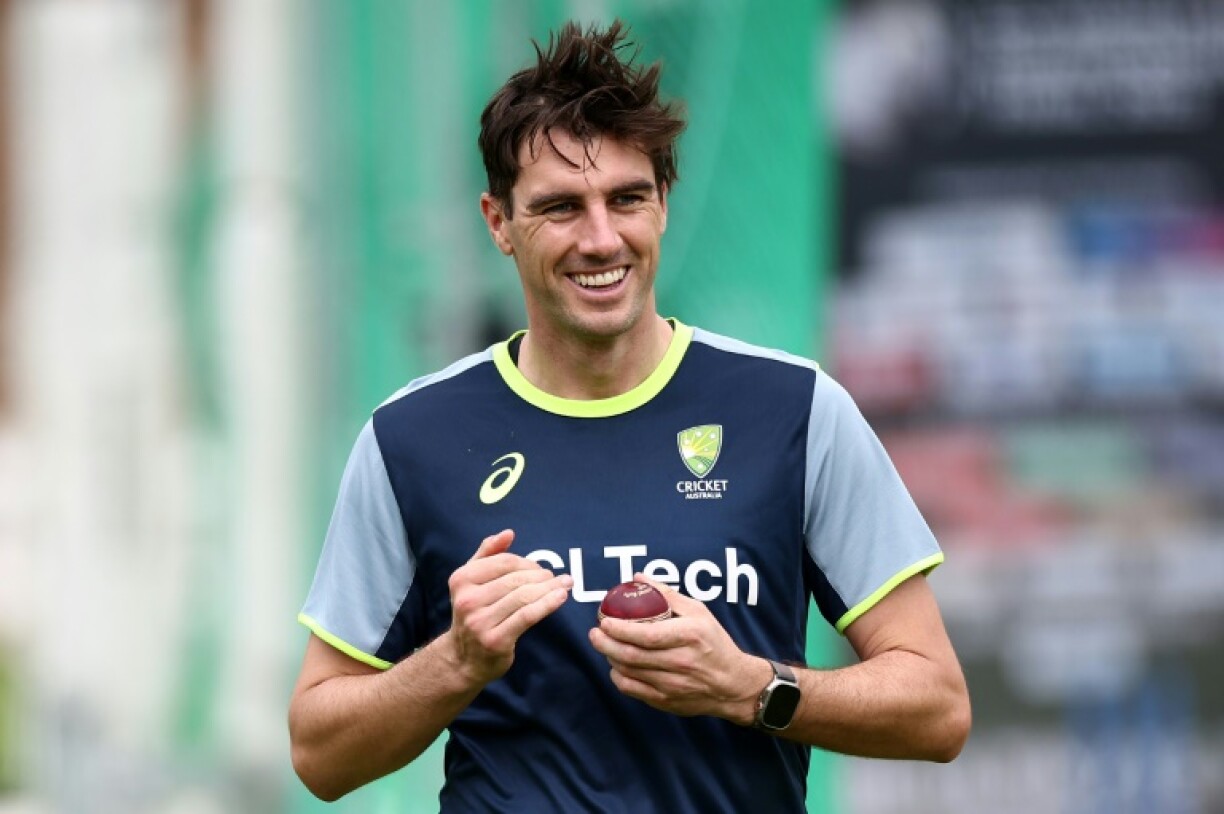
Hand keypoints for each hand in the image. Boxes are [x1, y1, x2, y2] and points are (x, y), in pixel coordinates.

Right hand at [444, 529, 572, 685]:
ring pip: (524, 596)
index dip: (527, 562)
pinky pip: (527, 616)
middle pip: (516, 579)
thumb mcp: (471, 582)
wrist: (463, 659)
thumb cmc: (473, 614)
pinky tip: (560, 597)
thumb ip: (487, 554)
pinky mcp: (495, 640)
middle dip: (541, 576)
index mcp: (461, 579)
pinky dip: (547, 604)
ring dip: (549, 588)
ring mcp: (480, 621)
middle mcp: (468, 600)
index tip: (541, 569)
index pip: (503, 562)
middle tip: (557, 577)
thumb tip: (508, 533)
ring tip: (565, 584)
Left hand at [588, 574, 771, 724]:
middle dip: (606, 643)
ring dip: (610, 657)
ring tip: (603, 645)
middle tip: (594, 633)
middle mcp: (681, 662)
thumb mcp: (699, 611)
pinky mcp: (666, 701)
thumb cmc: (715, 643)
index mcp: (690, 636)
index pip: (648, 635)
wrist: (732, 684)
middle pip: (632, 655)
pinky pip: (633, 690)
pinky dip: (618, 677)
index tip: (604, 621)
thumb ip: (667, 594)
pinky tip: (616, 665)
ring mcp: (673, 685)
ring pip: (629, 672)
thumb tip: (638, 578)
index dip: (621, 629)